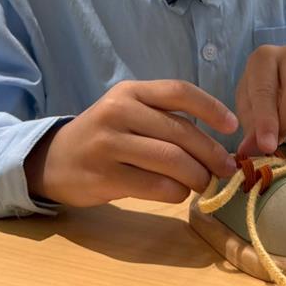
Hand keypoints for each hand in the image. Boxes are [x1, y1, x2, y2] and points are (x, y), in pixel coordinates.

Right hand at [24, 80, 238, 207]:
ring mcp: (109, 144)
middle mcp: (119, 111)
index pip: (179, 91)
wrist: (53, 160)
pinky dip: (176, 192)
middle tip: (226, 168)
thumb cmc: (103, 136)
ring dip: (197, 176)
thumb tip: (216, 141)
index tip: (232, 126)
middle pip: (180, 132)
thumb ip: (164, 118)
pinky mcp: (104, 176)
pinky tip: (179, 194)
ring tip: (204, 183)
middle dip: (211, 152)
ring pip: (171, 160)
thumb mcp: (127, 112)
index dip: (211, 107)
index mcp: (130, 91)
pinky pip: (155, 186)